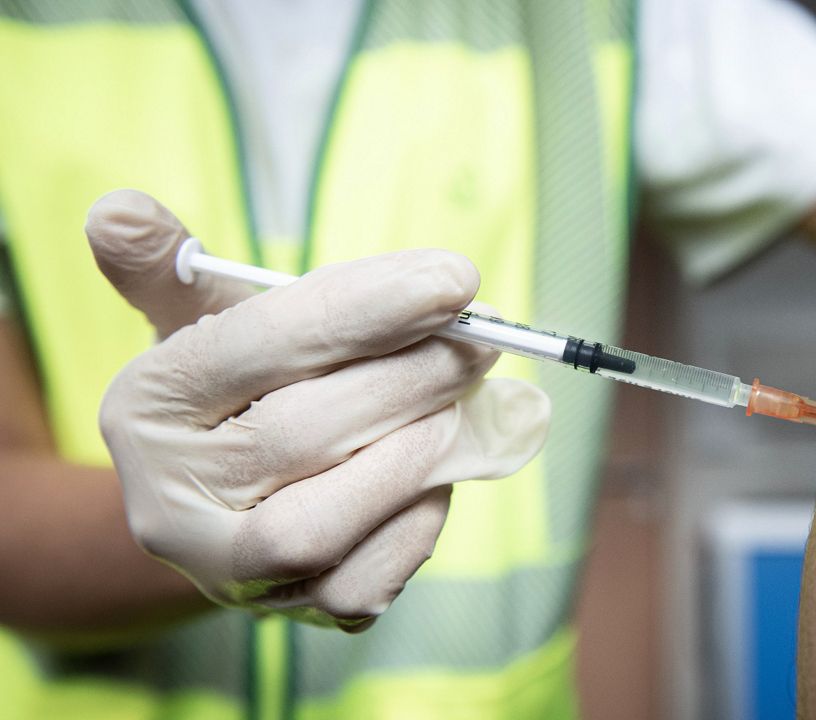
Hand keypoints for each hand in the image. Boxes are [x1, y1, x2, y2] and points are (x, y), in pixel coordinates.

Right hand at [87, 190, 549, 630]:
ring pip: (324, 521)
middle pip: (300, 433)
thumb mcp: (198, 318)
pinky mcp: (288, 615)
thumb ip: (168, 265)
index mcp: (147, 404)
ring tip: (466, 396)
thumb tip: (119, 210)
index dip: (366, 308)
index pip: (256, 344)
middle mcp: (170, 498)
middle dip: (409, 378)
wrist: (225, 501)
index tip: (454, 279)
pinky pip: (363, 583)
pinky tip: (443, 469)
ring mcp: (224, 571)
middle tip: (479, 337)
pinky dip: (416, 523)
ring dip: (415, 453)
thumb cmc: (237, 388)